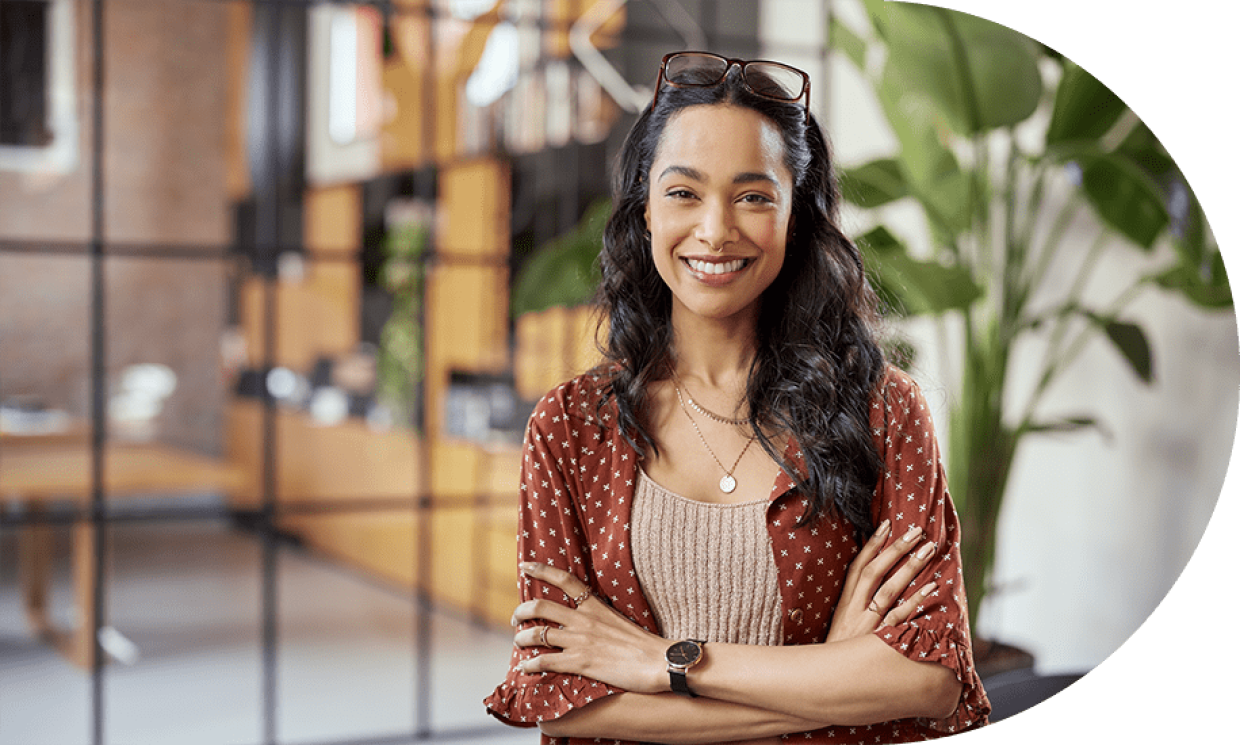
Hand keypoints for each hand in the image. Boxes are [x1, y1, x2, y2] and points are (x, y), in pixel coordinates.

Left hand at [512, 562, 669, 693]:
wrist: (658, 661)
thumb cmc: (644, 644)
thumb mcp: (619, 619)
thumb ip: (600, 617)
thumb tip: (589, 621)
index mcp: (595, 605)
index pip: (564, 580)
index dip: (541, 570)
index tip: (525, 566)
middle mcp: (583, 619)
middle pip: (541, 607)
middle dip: (521, 611)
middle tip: (516, 618)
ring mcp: (580, 641)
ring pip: (537, 634)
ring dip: (522, 638)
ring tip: (519, 643)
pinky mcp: (580, 663)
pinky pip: (545, 662)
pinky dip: (530, 665)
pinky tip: (525, 668)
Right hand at [825, 520, 938, 643]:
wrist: (829, 685)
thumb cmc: (838, 654)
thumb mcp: (840, 626)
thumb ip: (854, 605)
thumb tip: (872, 582)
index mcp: (844, 604)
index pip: (858, 567)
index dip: (872, 545)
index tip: (887, 525)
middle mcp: (855, 611)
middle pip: (875, 573)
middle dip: (896, 549)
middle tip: (916, 530)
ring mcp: (868, 626)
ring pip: (890, 590)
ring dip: (910, 568)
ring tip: (928, 549)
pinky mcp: (881, 643)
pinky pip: (901, 618)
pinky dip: (917, 601)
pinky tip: (933, 587)